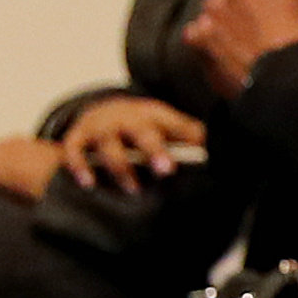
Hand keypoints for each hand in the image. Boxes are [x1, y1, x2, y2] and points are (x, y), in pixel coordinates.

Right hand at [57, 95, 205, 193]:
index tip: (204, 151)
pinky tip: (87, 183)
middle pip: (141, 133)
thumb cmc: (145, 125)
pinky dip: (78, 165)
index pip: (175, 125)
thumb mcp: (170, 125)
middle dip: (154, 150)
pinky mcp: (78, 136)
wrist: (104, 109)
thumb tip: (224, 150)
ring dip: (121, 167)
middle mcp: (127, 119)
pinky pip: (74, 150)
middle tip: (167, 170)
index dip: (189, 137)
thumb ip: (193, 136)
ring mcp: (102, 128)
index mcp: (155, 116)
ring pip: (109, 146)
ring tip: (133, 189)